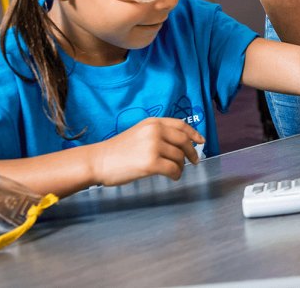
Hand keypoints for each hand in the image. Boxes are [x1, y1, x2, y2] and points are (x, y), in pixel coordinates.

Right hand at [88, 117, 204, 185]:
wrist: (98, 161)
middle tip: (194, 161)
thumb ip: (158, 133)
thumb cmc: (117, 150)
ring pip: (179, 157)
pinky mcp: (150, 163)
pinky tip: (172, 177)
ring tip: (175, 171)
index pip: (181, 125)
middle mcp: (155, 131)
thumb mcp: (139, 133)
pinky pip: (173, 169)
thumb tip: (180, 144)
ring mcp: (153, 146)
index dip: (194, 133)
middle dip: (192, 152)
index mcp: (152, 122)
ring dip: (181, 166)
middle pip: (184, 141)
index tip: (201, 140)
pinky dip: (176, 175)